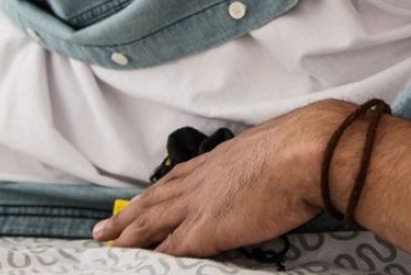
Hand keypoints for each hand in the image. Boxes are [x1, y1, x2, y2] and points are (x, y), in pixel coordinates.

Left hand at [92, 101, 352, 256]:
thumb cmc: (301, 147)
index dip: (155, 192)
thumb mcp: (274, 147)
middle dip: (129, 216)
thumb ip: (263, 161)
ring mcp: (199, 205)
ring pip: (151, 223)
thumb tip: (274, 168)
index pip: (176, 179)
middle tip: (103, 228)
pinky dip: (152, 257)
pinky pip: (170, 249)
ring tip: (106, 244)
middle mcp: (201, 180)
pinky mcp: (205, 230)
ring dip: (128, 235)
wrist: (306, 152)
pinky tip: (139, 264)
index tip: (140, 200)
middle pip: (154, 200)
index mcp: (218, 160)